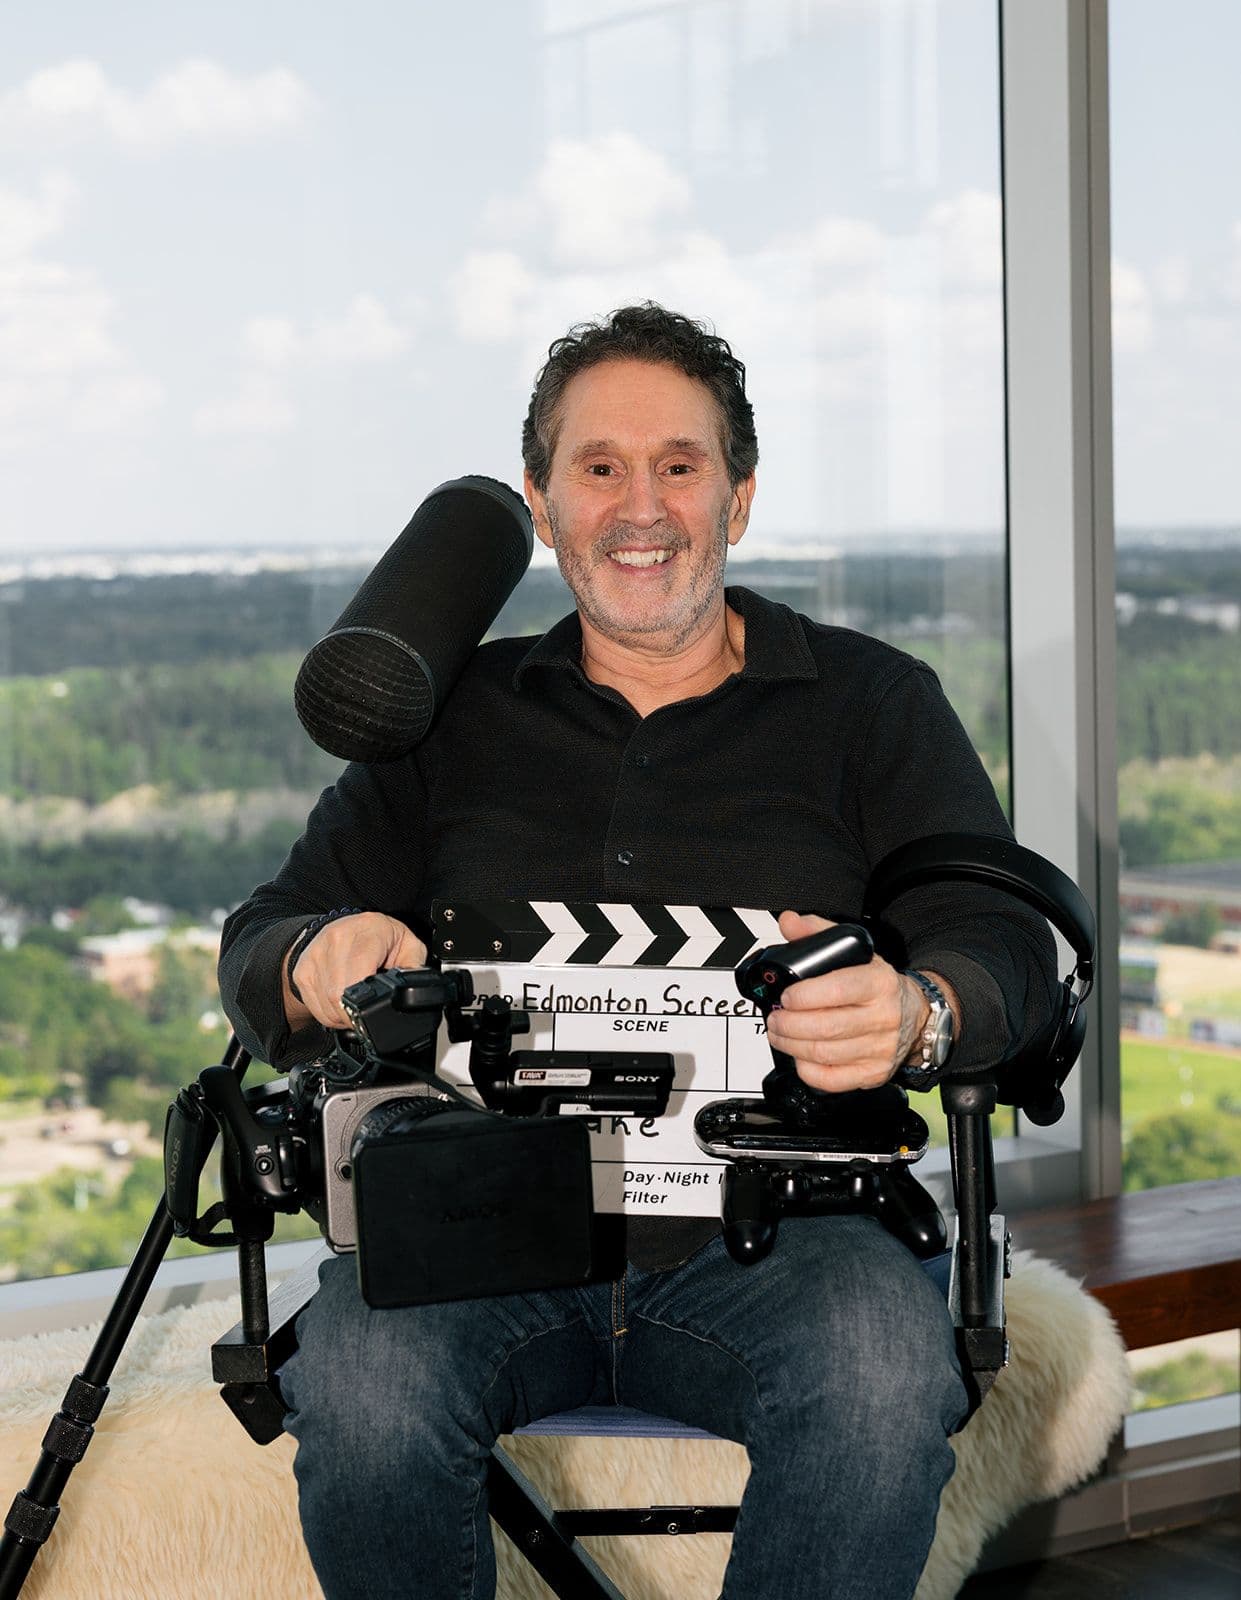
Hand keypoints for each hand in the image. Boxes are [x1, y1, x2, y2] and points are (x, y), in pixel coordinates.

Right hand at [284, 912, 427, 1030]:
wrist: (344, 925)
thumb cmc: (378, 935)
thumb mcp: (407, 944)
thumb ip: (415, 968)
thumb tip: (419, 994)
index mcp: (365, 932)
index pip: (357, 975)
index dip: (364, 1005)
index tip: (375, 1015)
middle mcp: (334, 941)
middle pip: (338, 998)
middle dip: (356, 1015)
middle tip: (369, 1011)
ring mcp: (314, 957)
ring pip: (325, 1007)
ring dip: (343, 1016)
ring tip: (356, 1001)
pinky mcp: (301, 972)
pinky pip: (315, 1007)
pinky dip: (330, 1013)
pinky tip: (341, 1000)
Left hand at [763, 911, 930, 1092]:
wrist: (915, 1015)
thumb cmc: (878, 985)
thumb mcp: (855, 952)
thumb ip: (818, 934)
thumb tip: (788, 922)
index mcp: (879, 982)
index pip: (840, 989)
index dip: (806, 995)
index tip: (786, 996)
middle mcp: (883, 1017)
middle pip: (827, 1027)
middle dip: (789, 1024)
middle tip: (774, 1017)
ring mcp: (880, 1049)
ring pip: (825, 1054)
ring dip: (791, 1045)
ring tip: (779, 1033)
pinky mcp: (874, 1073)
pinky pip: (832, 1080)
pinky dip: (808, 1070)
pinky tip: (800, 1055)